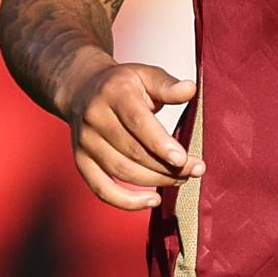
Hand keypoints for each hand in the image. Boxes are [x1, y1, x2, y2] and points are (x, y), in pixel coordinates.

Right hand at [62, 61, 204, 210]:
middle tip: (195, 170)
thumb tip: (189, 89)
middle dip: (167, 166)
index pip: (137, 122)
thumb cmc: (121, 84)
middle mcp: (95, 118)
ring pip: (121, 171)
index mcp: (114, 93)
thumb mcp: (145, 75)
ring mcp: (86, 142)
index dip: (160, 143)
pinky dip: (127, 201)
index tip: (183, 159)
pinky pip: (102, 189)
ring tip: (180, 179)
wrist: (82, 88)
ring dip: (155, 181)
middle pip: (133, 151)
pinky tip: (152, 201)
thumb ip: (167, 85)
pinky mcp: (82, 161)